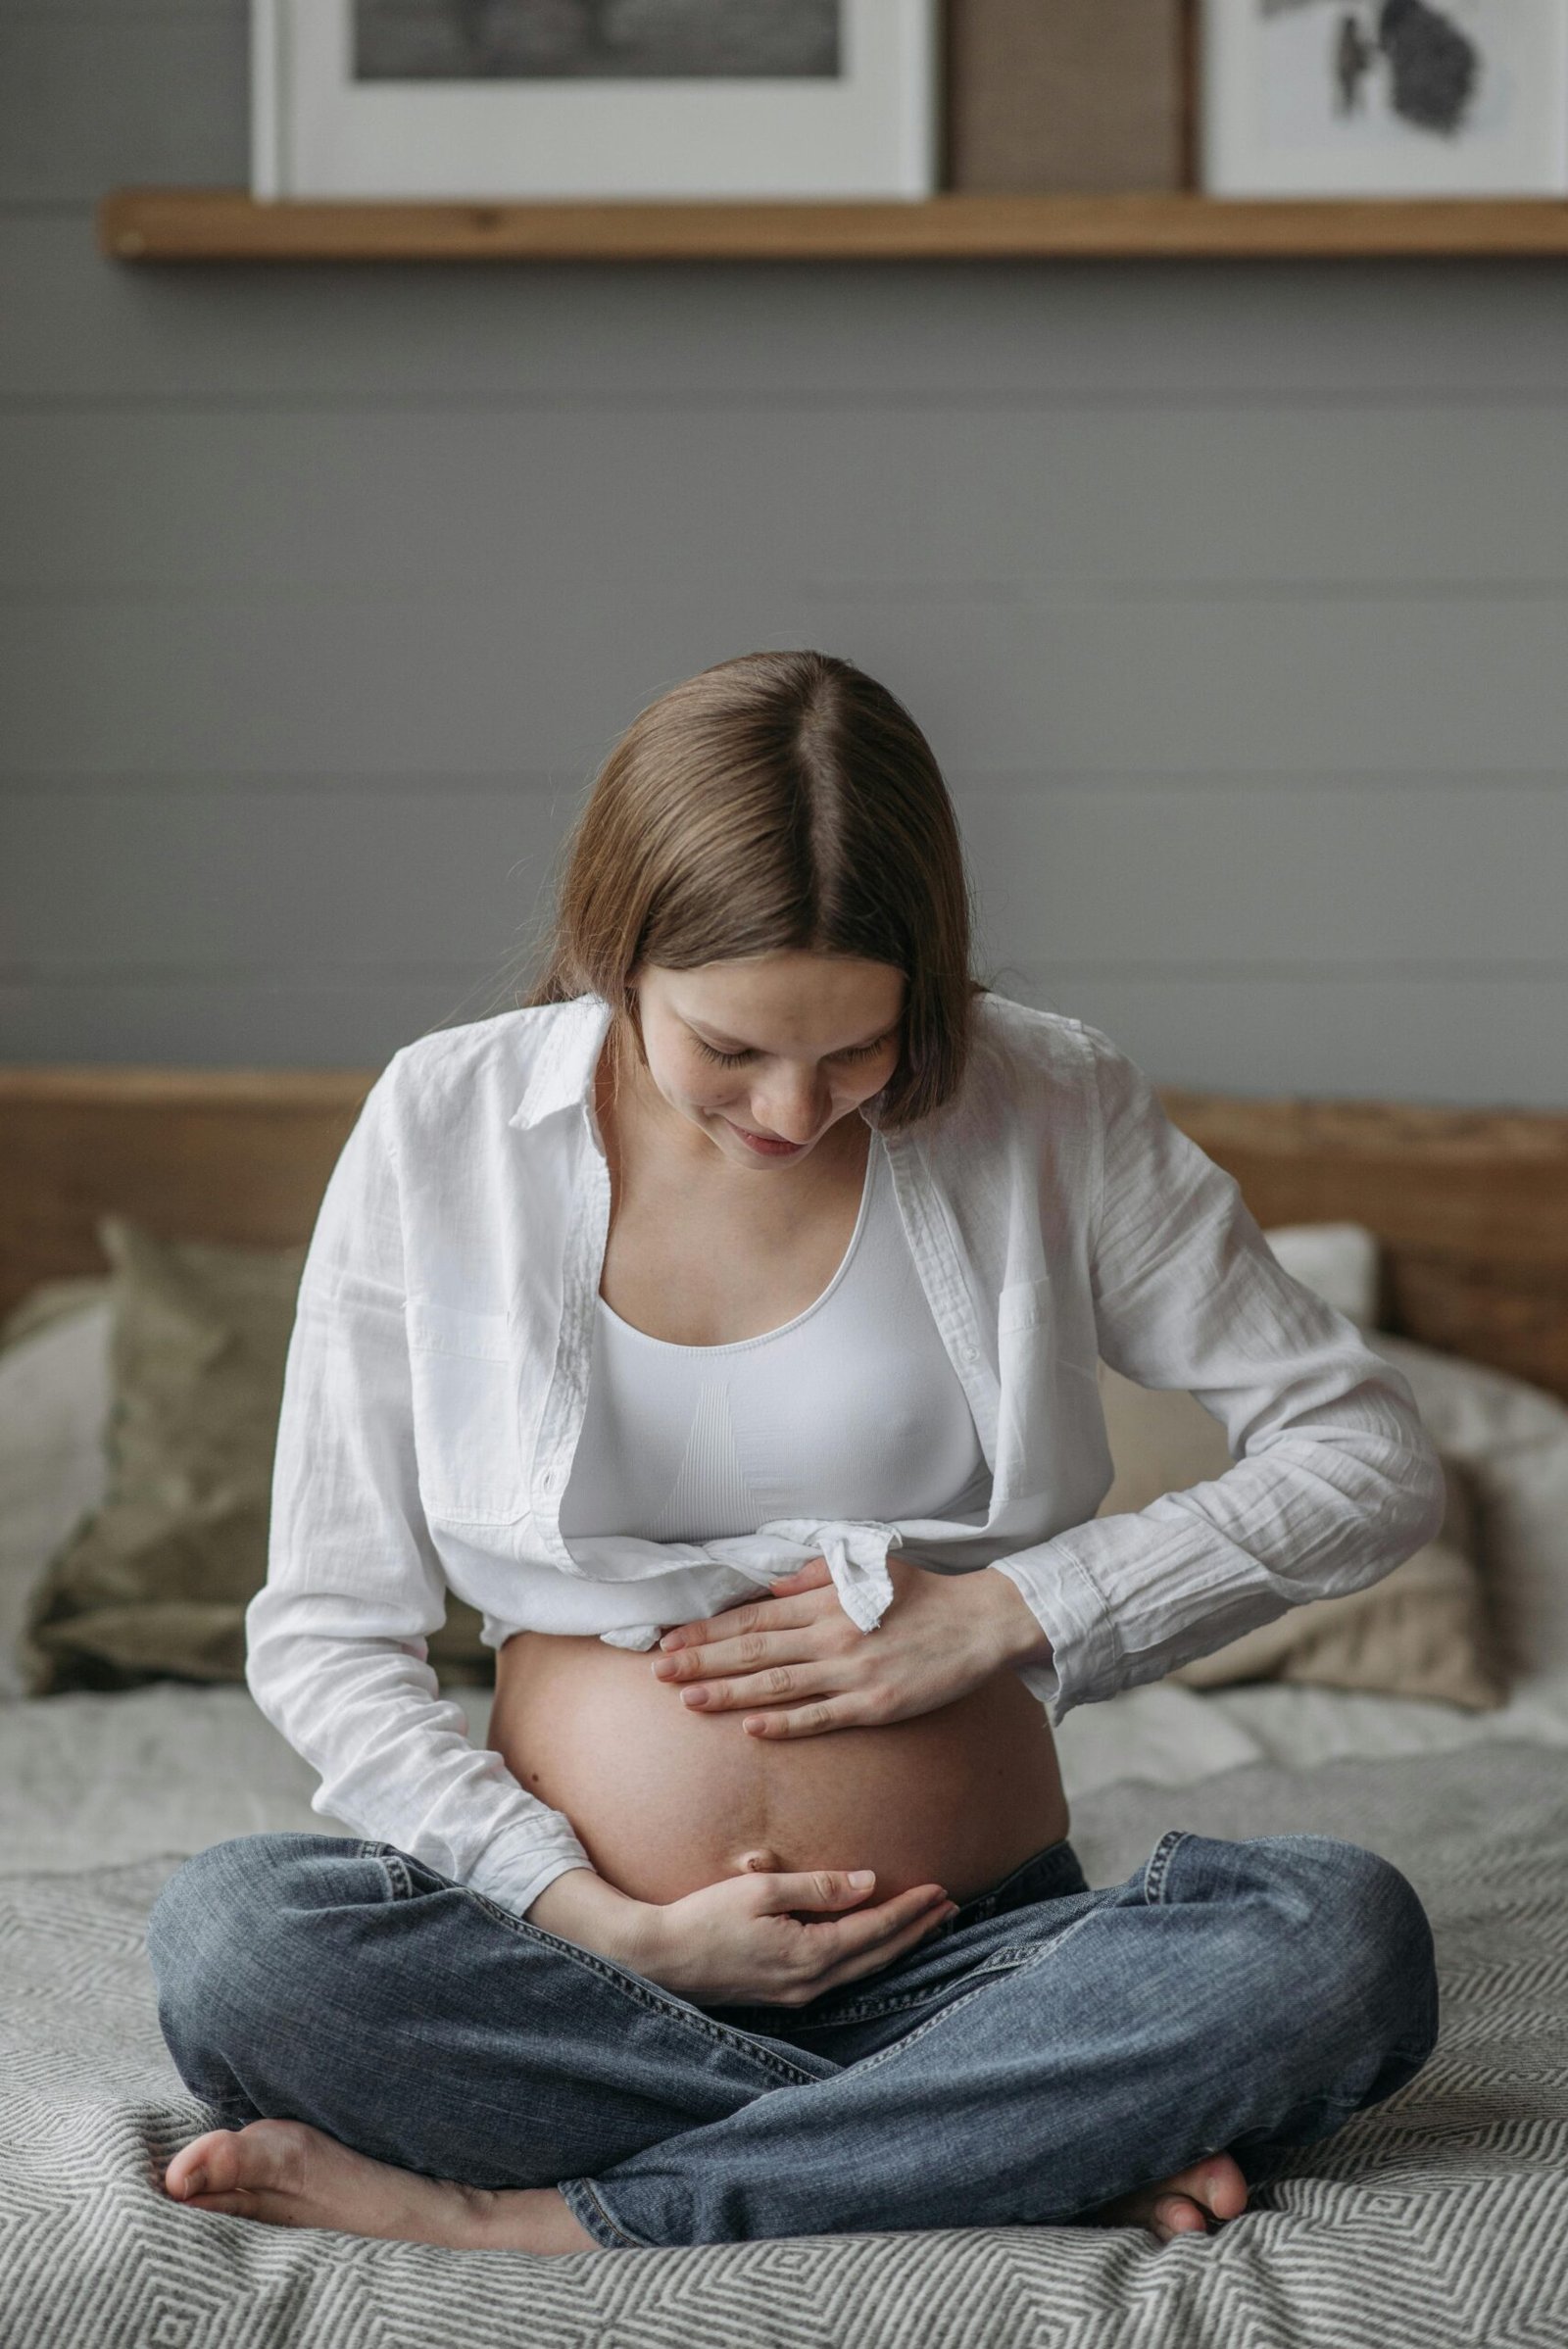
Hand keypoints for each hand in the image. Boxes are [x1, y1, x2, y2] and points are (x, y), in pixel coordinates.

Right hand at [631, 1864, 959, 2006]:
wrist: (660, 1960)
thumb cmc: (704, 1918)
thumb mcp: (761, 1890)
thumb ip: (818, 1887)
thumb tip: (868, 1883)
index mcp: (809, 1956)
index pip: (874, 1930)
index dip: (910, 1910)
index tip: (939, 1888)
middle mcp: (810, 1984)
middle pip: (878, 1956)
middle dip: (916, 1930)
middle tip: (950, 1906)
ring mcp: (797, 1995)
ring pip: (862, 1969)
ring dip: (896, 1945)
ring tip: (925, 1924)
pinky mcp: (783, 1995)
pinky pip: (841, 1975)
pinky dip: (867, 1956)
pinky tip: (875, 1944)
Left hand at [649, 1554, 1047, 1738]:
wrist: (980, 1623)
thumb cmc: (923, 1594)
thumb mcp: (866, 1568)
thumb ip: (814, 1576)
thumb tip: (769, 1586)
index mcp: (826, 1600)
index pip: (753, 1616)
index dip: (708, 1629)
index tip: (670, 1637)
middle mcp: (832, 1635)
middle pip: (753, 1649)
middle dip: (701, 1660)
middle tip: (657, 1670)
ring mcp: (853, 1672)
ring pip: (777, 1685)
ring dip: (729, 1693)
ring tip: (687, 1699)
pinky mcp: (875, 1706)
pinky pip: (820, 1717)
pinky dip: (784, 1724)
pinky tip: (751, 1729)